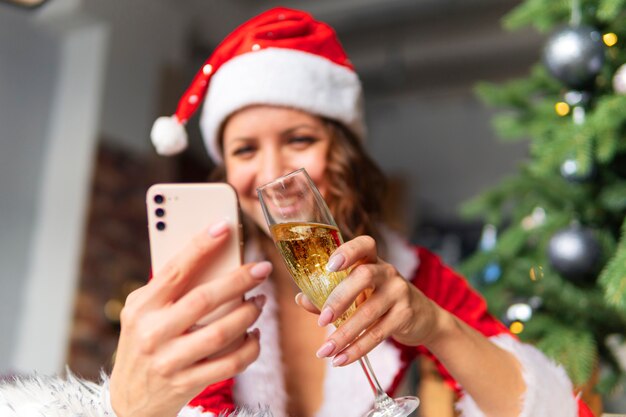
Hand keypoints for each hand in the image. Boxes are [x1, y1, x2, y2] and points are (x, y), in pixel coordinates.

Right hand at [110, 221, 271, 416]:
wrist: (129, 401)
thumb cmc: (143, 343)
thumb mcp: (142, 313)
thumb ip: (168, 289)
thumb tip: (212, 257)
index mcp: (142, 307)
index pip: (175, 269)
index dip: (201, 245)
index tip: (224, 226)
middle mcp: (152, 332)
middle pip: (205, 299)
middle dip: (240, 280)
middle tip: (262, 269)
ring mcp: (169, 360)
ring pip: (222, 332)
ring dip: (249, 313)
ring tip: (260, 301)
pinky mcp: (186, 383)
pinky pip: (229, 363)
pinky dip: (250, 348)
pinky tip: (255, 335)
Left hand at [296, 235, 441, 366]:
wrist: (421, 317)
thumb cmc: (378, 299)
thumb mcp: (357, 292)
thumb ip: (329, 295)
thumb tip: (302, 299)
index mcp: (372, 260)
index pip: (364, 245)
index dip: (347, 252)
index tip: (329, 266)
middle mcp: (387, 272)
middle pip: (364, 276)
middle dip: (340, 298)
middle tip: (322, 321)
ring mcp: (399, 292)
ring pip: (369, 312)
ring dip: (344, 334)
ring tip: (325, 351)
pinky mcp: (405, 316)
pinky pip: (378, 334)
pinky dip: (357, 349)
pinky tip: (341, 360)